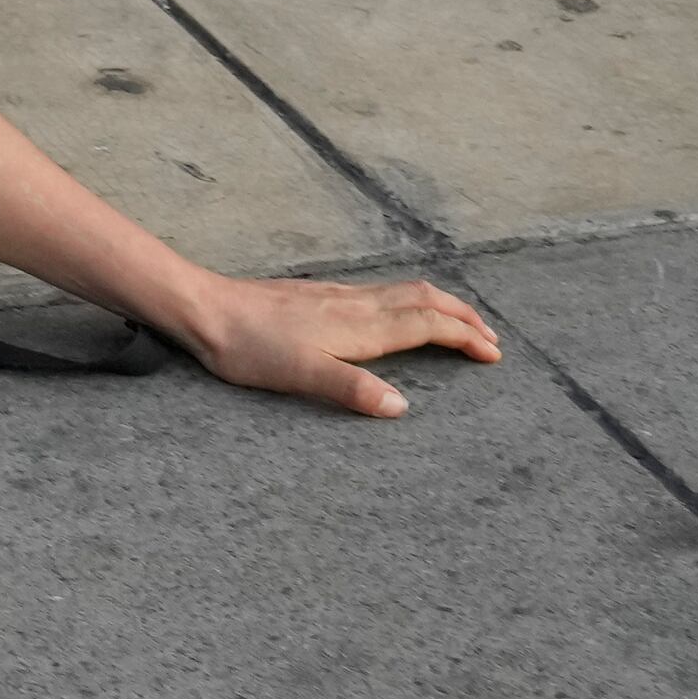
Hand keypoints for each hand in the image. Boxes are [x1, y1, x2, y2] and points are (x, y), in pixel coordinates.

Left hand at [167, 272, 501, 416]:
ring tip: (457, 321)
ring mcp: (336, 294)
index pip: (428, 325)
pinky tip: (395, 311)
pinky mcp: (317, 293)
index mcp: (361, 325)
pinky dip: (408, 300)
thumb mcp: (302, 375)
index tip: (493, 353)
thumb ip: (353, 389)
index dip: (464, 337)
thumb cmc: (249, 346)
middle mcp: (356, 303)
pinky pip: (380, 291)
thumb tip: (402, 406)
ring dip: (439, 305)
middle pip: (425, 299)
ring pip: (403, 291)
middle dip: (463, 316)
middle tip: (490, 337)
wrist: (204, 309)